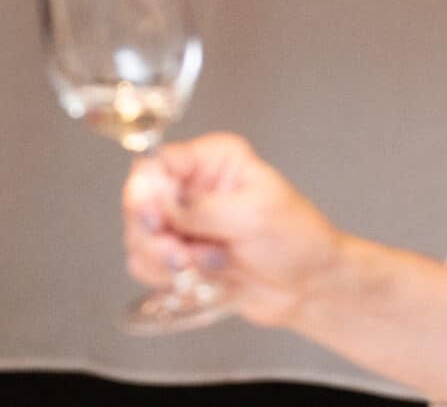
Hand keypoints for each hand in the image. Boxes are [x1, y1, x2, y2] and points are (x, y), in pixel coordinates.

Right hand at [123, 134, 342, 328]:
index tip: (156, 217)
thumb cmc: (296, 238)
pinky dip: (164, 277)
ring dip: (163, 260)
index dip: (146, 190)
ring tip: (204, 266)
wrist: (308, 286)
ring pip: (138, 236)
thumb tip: (162, 205)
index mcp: (212, 160)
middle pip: (139, 201)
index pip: (158, 162)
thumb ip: (205, 209)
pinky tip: (199, 278)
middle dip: (154, 234)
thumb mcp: (256, 214)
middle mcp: (192, 186)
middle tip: (181, 254)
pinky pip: (146, 265)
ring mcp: (183, 222)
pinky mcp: (179, 255)